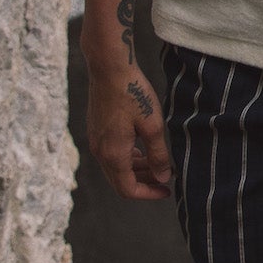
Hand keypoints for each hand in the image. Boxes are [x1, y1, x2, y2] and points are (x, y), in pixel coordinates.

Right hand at [86, 57, 172, 199]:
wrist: (109, 68)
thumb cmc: (133, 94)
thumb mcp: (153, 125)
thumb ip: (158, 155)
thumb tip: (163, 177)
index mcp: (113, 154)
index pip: (128, 190)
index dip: (149, 194)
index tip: (167, 190)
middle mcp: (100, 152)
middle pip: (120, 181)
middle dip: (144, 183)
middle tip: (166, 178)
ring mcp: (95, 141)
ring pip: (116, 168)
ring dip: (136, 170)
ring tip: (158, 163)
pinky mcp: (96, 130)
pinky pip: (111, 154)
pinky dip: (128, 158)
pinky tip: (143, 148)